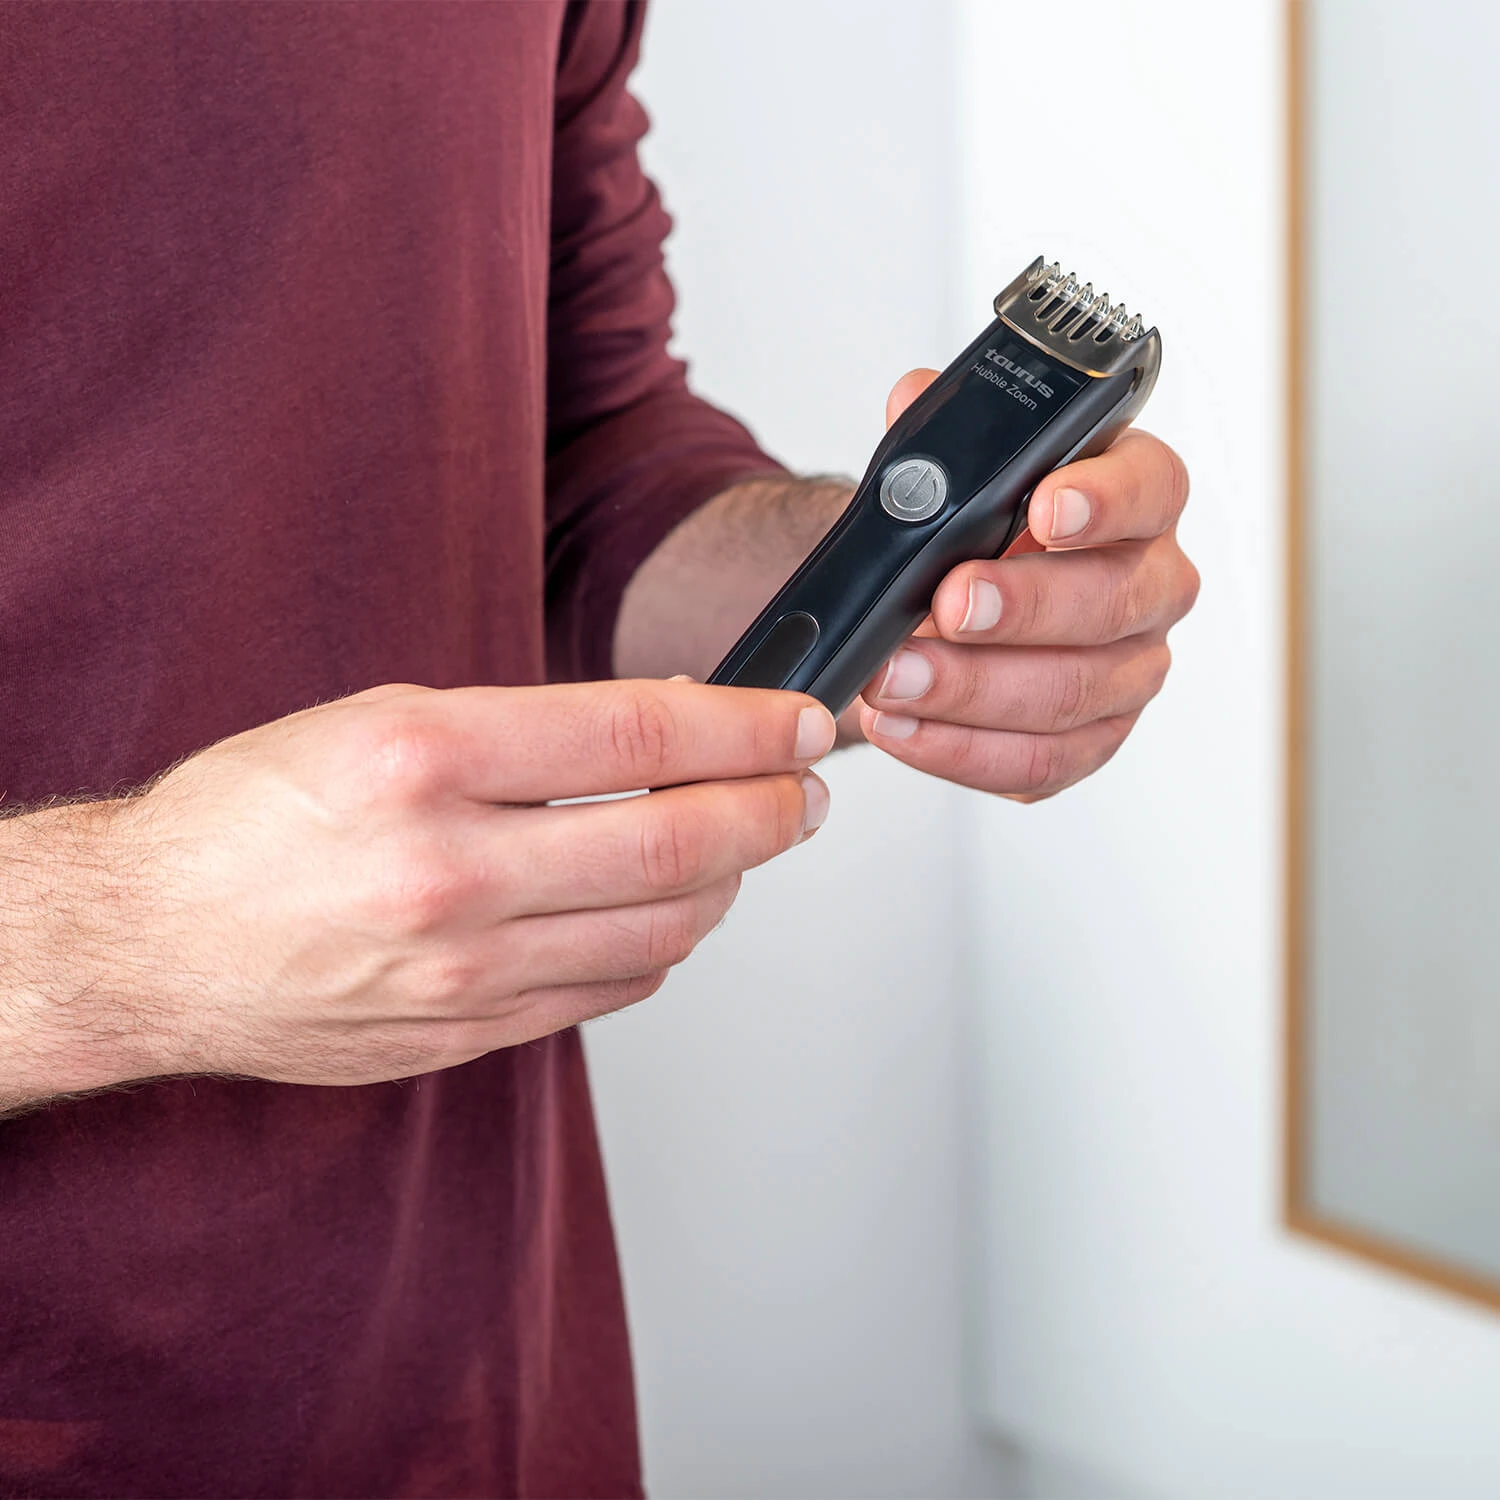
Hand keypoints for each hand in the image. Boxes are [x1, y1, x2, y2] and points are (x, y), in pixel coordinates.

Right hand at [10, 680, 833, 1099]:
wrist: (150, 943)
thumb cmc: (249, 821)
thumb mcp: (378, 722)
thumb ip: (525, 731)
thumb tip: (660, 730)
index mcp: (420, 761)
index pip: (637, 733)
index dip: (744, 723)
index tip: (797, 720)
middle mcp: (446, 870)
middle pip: (675, 840)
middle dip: (772, 811)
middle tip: (805, 791)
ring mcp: (460, 969)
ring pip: (663, 929)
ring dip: (728, 881)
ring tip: (739, 844)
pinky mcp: (465, 1034)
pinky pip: (611, 992)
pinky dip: (663, 946)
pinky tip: (664, 910)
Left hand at [855, 369, 1198, 799]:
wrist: (931, 605)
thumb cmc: (961, 533)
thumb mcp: (944, 472)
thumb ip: (935, 438)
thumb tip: (914, 399)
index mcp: (1135, 497)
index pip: (1149, 489)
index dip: (1102, 501)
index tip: (1043, 507)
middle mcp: (1149, 584)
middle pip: (1112, 602)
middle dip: (1020, 607)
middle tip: (943, 603)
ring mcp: (1128, 671)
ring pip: (1073, 693)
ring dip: (971, 689)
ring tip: (892, 677)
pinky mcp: (1089, 741)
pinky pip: (1038, 762)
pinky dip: (959, 750)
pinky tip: (901, 727)